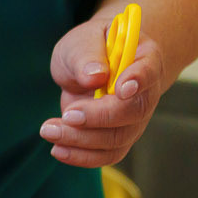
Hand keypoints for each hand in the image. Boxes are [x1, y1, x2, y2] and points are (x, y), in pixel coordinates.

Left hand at [39, 10, 166, 166]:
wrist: (90, 68)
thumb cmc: (89, 49)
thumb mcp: (81, 41)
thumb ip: (87, 56)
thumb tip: (94, 77)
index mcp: (144, 58)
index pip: (149, 70)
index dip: (138, 80)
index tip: (120, 89)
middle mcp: (146, 92)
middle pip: (133, 112)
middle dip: (99, 117)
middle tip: (67, 115)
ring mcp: (134, 119)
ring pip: (117, 139)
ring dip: (81, 140)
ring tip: (49, 130)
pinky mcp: (117, 138)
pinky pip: (105, 155)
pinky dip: (81, 156)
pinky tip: (57, 149)